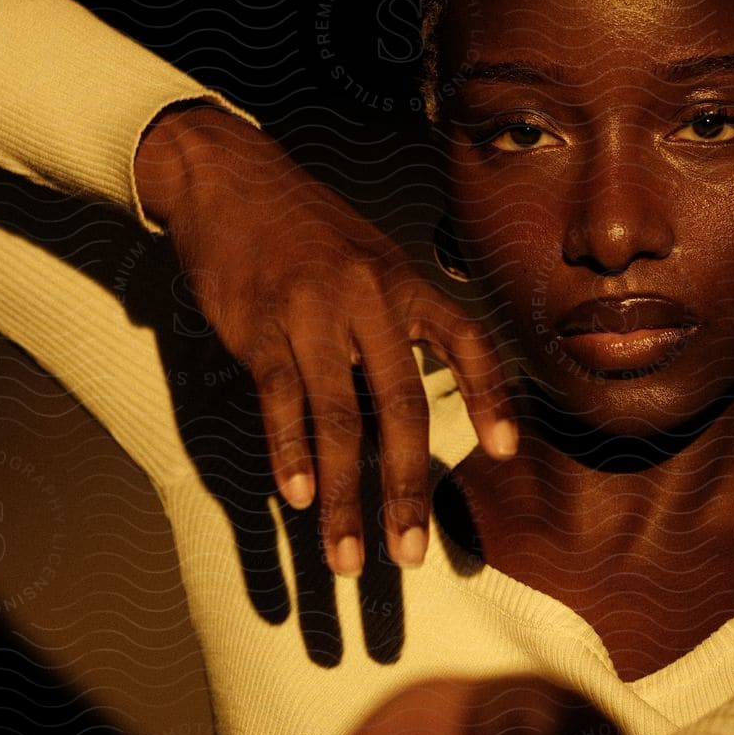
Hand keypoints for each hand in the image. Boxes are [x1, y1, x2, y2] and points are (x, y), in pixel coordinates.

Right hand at [135, 104, 517, 574]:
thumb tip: (403, 407)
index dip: (489, 395)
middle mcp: (368, 299)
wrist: (229, 178)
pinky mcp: (258, 327)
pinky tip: (300, 497)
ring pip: (338, 418)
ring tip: (349, 556)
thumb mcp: (369, 259)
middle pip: (401, 404)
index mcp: (404, 282)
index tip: (504, 450)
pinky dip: (290, 454)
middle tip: (410, 551)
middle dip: (406, 487)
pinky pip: (282, 401)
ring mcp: (312, 313)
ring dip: (346, 496)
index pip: (465, 341)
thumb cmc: (305, 230)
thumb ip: (394, 325)